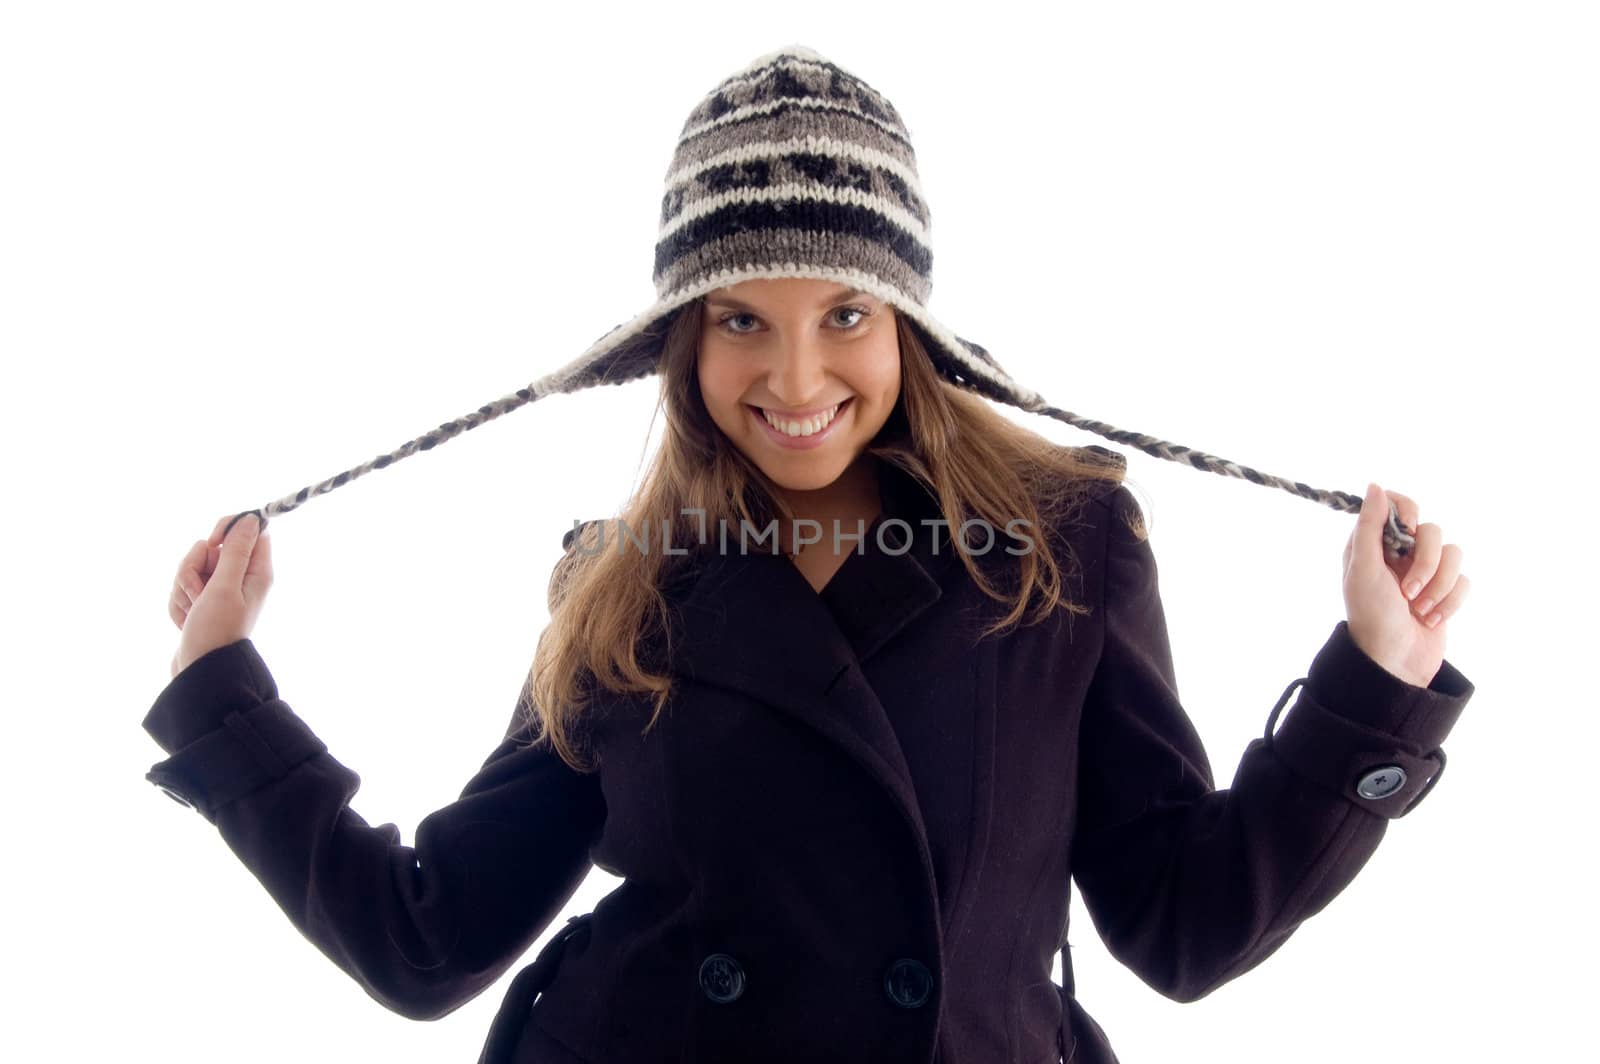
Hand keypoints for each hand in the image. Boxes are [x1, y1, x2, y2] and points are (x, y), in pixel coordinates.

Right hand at [169, 511, 273, 678]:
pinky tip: (185, 621)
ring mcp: (218, 591)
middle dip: (194, 568)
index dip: (226, 530)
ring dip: (183, 588)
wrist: (199, 671)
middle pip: (211, 549)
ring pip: (191, 568)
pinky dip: (178, 603)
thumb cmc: (216, 631)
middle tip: (199, 593)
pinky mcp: (200, 603)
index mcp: (255, 573)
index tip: (212, 542)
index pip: (248, 531)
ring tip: (192, 611)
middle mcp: (239, 579)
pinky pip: (180, 588)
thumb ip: (236, 551)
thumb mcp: (225, 587)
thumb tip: (253, 519)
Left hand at [1342, 482, 1469, 687]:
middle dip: (1425, 562)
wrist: (1394, 663)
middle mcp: (1400, 554)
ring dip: (1439, 586)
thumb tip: (1375, 485)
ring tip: (1419, 610)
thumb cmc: (1371, 616)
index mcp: (1374, 544)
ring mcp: (1425, 573)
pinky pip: (1464, 581)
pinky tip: (1431, 620)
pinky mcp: (1446, 593)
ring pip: (1453, 554)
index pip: (1397, 505)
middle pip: (1431, 530)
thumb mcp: (1364, 569)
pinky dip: (1450, 602)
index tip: (1407, 530)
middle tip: (1408, 590)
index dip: (1407, 512)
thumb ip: (1370, 527)